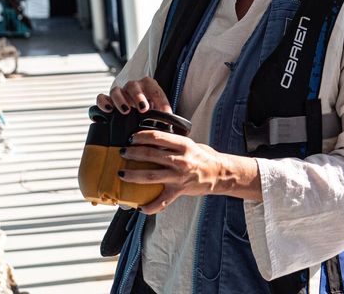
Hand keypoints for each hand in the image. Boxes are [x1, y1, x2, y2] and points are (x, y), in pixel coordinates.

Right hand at [96, 77, 171, 113]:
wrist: (135, 117)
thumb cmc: (150, 114)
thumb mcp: (159, 113)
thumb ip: (164, 117)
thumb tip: (170, 128)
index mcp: (149, 86)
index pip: (156, 90)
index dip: (161, 101)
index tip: (164, 113)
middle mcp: (133, 87)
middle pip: (133, 86)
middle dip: (139, 96)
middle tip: (143, 109)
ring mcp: (119, 93)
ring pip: (116, 90)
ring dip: (121, 100)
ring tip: (126, 111)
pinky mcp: (107, 101)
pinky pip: (101, 97)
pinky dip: (103, 102)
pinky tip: (108, 110)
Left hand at [119, 130, 261, 213]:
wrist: (220, 173)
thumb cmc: (204, 157)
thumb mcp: (190, 144)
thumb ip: (172, 143)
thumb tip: (152, 140)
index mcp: (183, 145)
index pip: (157, 137)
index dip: (141, 136)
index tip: (132, 138)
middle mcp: (180, 160)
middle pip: (150, 155)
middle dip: (133, 153)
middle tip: (123, 152)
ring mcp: (179, 176)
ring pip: (150, 176)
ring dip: (133, 175)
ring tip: (122, 174)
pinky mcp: (179, 191)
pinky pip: (162, 202)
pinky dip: (150, 206)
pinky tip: (140, 207)